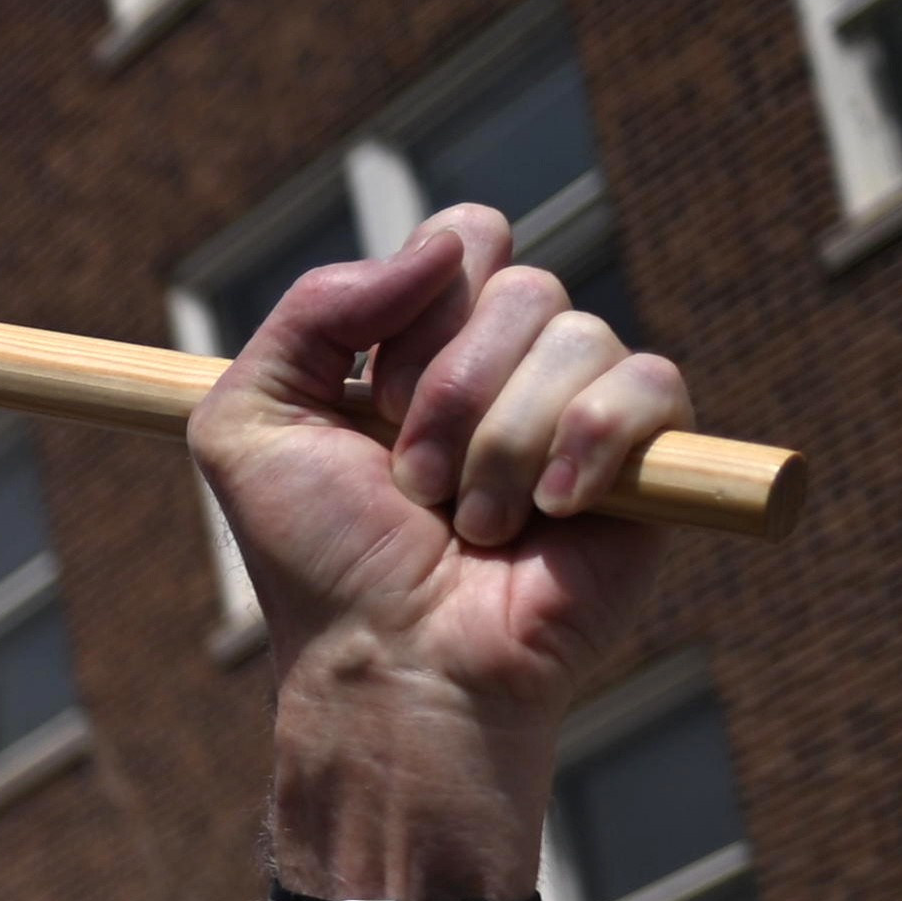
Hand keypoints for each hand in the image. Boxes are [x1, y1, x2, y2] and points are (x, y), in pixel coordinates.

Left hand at [193, 209, 690, 892]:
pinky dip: (586, 447)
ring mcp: (583, 412)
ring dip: (499, 443)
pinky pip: (651, 384)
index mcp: (428, 347)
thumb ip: (307, 312)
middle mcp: (512, 369)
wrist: (393, 660)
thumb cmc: (324, 561)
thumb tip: (441, 248)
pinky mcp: (653, 461)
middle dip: (447, 392)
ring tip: (469, 525)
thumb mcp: (248, 426)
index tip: (375, 393)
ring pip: (578, 336)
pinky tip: (549, 518)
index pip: (464, 240)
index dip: (422, 302)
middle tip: (412, 484)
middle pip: (521, 284)